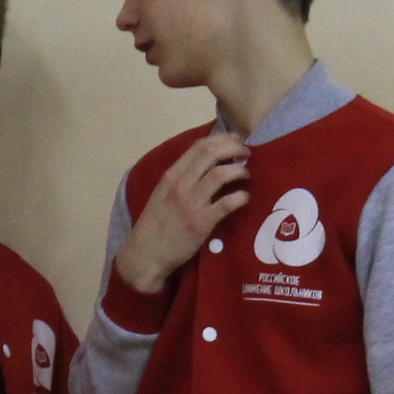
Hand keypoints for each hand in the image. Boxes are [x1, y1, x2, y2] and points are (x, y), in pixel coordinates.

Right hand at [116, 133, 249, 295]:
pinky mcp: (201, 222)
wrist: (146, 254)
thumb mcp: (164, 193)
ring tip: (246, 173)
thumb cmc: (156, 224)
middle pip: (211, 153)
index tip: (236, 140)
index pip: (199, 145)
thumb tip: (210, 163)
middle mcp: (181, 184)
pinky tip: (245, 197)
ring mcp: (191, 203)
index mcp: (171, 175)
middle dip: (233, 148)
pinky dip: (240, 197)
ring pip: (220, 174)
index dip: (222, 139)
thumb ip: (183, 178)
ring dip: (239, 170)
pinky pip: (227, 203)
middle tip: (246, 152)